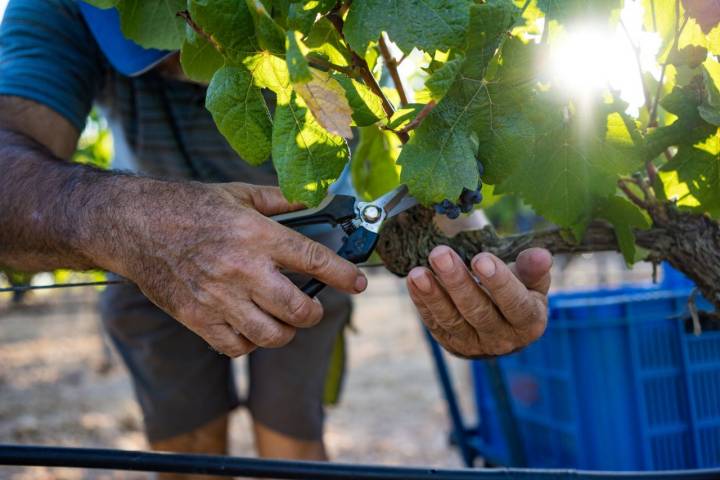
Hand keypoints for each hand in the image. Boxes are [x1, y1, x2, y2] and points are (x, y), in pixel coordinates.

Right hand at [109, 181, 366, 356]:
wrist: (133, 225)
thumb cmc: (187, 206)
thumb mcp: (237, 194)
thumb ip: (280, 200)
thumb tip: (315, 200)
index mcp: (256, 235)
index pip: (314, 261)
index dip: (344, 275)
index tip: (359, 284)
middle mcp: (241, 269)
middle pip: (298, 309)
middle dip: (314, 313)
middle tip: (313, 308)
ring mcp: (218, 298)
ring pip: (271, 335)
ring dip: (285, 332)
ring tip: (283, 320)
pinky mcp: (197, 317)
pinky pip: (236, 346)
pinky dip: (249, 342)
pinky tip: (249, 326)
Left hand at [406, 246, 551, 357]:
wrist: (503, 328)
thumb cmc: (520, 294)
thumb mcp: (532, 282)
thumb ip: (533, 269)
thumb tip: (541, 255)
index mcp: (529, 322)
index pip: (515, 304)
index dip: (499, 282)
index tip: (481, 258)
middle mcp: (502, 339)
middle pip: (478, 311)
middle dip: (457, 282)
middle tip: (440, 254)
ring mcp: (474, 345)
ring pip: (453, 320)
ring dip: (433, 295)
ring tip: (418, 272)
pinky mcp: (451, 343)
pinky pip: (435, 323)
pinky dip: (422, 302)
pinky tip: (414, 281)